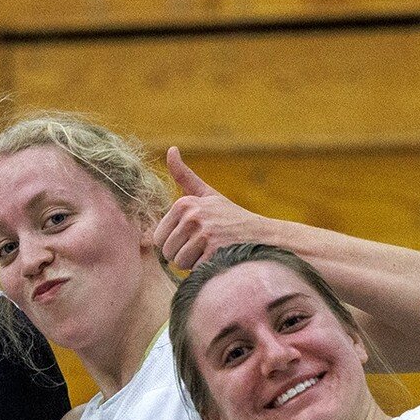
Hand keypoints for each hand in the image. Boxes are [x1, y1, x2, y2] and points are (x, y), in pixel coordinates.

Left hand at [152, 148, 263, 271]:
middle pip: (167, 252)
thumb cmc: (230, 218)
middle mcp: (193, 216)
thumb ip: (184, 176)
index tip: (191, 237)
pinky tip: (219, 258)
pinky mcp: (215, 251)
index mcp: (184, 203)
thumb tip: (170, 149)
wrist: (261, 235)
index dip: (173, 244)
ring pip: (179, 263)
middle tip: (202, 246)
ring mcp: (204, 234)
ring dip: (193, 264)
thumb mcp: (207, 194)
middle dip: (182, 255)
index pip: (158, 238)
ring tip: (211, 251)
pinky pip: (194, 270)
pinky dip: (205, 269)